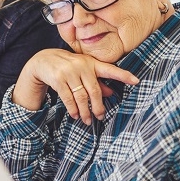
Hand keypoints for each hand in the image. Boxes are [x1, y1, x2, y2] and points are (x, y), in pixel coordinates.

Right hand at [12, 49, 138, 124]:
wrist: (43, 60)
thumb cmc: (68, 67)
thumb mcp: (83, 71)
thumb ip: (97, 82)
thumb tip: (111, 94)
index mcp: (91, 63)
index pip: (110, 70)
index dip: (124, 75)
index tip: (136, 81)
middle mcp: (82, 66)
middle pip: (94, 91)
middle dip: (98, 106)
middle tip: (100, 117)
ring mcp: (69, 72)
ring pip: (81, 97)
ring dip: (84, 111)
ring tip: (87, 120)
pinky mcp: (58, 79)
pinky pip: (68, 98)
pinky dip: (73, 109)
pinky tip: (76, 115)